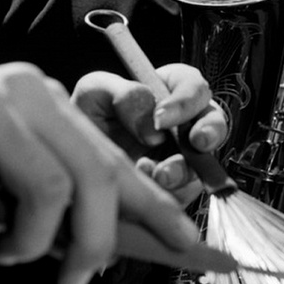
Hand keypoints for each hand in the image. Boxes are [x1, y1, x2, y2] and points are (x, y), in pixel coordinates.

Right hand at [0, 63, 201, 283]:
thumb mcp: (2, 164)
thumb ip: (51, 188)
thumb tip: (103, 242)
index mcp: (47, 100)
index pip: (114, 158)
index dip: (153, 205)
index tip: (187, 242)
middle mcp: (25, 93)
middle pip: (96, 176)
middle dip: (96, 243)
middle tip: (78, 280)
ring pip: (50, 193)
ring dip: (30, 243)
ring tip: (1, 248)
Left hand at [70, 67, 227, 206]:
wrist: (68, 162)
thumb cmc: (86, 118)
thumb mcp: (97, 93)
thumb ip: (125, 94)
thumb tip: (152, 123)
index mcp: (170, 93)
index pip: (195, 88)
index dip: (186, 101)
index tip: (160, 118)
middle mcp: (183, 125)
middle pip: (215, 125)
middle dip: (209, 134)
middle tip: (194, 143)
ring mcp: (181, 159)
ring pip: (202, 165)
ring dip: (182, 171)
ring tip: (157, 176)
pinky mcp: (174, 190)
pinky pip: (184, 195)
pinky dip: (167, 195)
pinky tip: (146, 189)